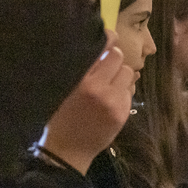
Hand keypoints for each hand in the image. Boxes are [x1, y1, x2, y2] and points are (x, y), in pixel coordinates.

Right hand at [41, 31, 137, 173]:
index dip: (109, 38)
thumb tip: (98, 43)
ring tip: (108, 85)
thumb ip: (79, 67)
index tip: (109, 36)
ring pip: (127, 73)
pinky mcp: (122, 113)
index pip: (104, 46)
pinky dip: (122, 92)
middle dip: (113, 60)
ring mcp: (113, 101)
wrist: (66, 150)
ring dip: (120, 76)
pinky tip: (110, 100)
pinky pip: (129, 92)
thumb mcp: (62, 86)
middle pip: (119, 57)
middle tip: (105, 68)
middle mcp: (98, 87)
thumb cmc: (59, 115)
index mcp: (79, 78)